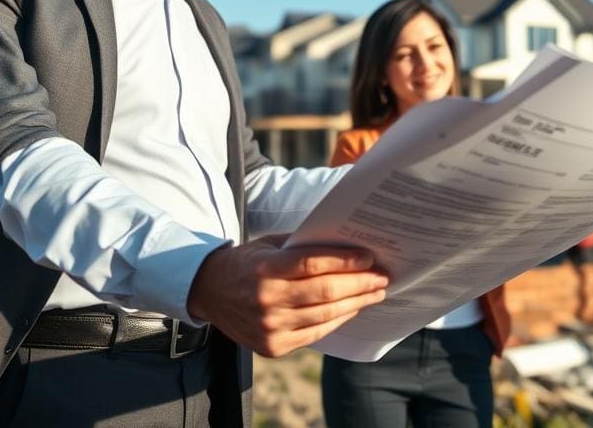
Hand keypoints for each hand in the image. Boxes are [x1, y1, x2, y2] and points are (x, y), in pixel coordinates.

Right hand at [187, 237, 388, 357]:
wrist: (209, 292)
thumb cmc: (248, 261)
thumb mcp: (269, 245)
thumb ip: (303, 246)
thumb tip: (347, 244)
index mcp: (264, 269)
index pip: (312, 263)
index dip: (345, 260)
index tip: (369, 257)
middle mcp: (266, 300)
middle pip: (325, 292)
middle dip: (360, 284)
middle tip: (383, 276)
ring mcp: (269, 328)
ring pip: (324, 315)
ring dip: (356, 303)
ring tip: (376, 293)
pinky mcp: (272, 347)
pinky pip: (315, 333)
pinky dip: (338, 321)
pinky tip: (353, 309)